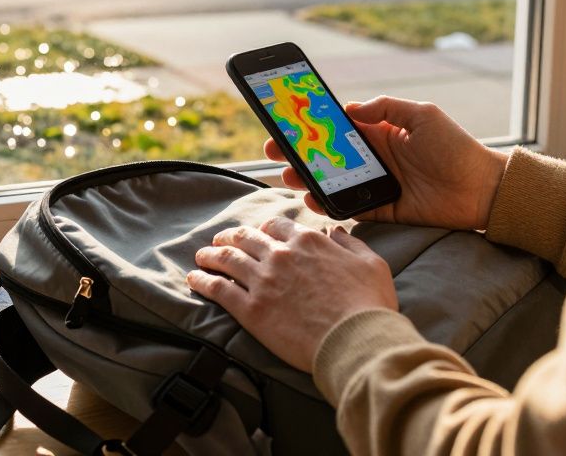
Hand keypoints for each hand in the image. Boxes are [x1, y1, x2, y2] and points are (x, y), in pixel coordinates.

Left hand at [186, 216, 396, 371]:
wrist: (354, 340)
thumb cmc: (368, 304)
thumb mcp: (371, 263)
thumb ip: (350, 242)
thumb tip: (333, 231)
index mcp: (307, 241)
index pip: (276, 225)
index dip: (263, 228)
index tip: (257, 234)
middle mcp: (281, 255)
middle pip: (245, 238)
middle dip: (230, 237)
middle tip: (221, 241)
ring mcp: (263, 281)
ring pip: (227, 259)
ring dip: (210, 255)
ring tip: (202, 257)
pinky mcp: (251, 310)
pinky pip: (219, 289)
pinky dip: (203, 281)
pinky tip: (194, 279)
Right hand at [264, 95, 507, 230]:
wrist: (483, 189)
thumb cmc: (456, 147)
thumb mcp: (423, 115)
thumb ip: (386, 107)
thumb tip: (350, 108)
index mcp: (379, 132)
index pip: (336, 126)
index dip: (311, 124)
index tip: (285, 121)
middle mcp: (373, 157)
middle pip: (326, 154)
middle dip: (299, 153)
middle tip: (275, 152)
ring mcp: (375, 184)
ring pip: (332, 181)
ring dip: (308, 178)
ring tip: (289, 176)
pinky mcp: (382, 209)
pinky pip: (349, 207)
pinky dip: (329, 204)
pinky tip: (313, 199)